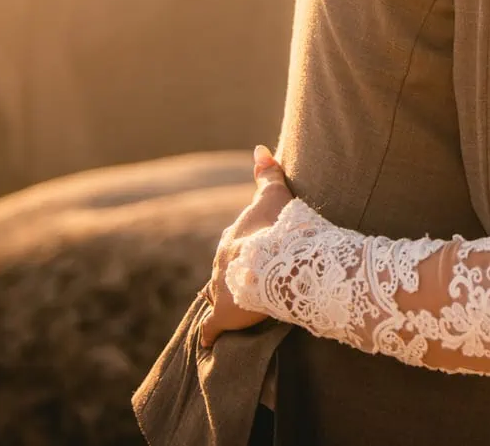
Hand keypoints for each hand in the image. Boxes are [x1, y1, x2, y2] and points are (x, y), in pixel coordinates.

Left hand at [199, 145, 295, 346]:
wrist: (278, 260)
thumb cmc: (280, 227)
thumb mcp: (275, 195)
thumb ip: (268, 172)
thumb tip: (258, 147)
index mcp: (232, 238)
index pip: (236, 244)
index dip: (248, 250)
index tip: (260, 256)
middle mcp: (221, 263)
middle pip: (227, 270)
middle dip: (237, 276)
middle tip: (254, 283)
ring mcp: (221, 289)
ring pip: (221, 295)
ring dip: (229, 301)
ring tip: (241, 308)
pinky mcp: (223, 316)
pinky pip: (212, 328)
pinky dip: (210, 334)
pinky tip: (209, 342)